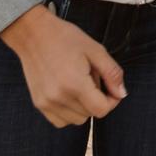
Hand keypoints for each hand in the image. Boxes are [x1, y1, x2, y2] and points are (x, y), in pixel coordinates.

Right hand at [0, 5, 125, 127]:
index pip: (101, 110)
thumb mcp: (96, 50)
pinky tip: (69, 93)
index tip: (112, 88)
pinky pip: (60, 120)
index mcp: (74, 83)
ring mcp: (46, 103)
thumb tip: (121, 94)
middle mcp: (58, 98)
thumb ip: (112, 74)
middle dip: (97, 100)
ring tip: (79, 84)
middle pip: (89, 115)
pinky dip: (69, 112)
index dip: (112, 101)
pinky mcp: (38, 104)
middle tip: (92, 78)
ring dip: (83, 107)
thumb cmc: (66, 38)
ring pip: (76, 120)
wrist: (33, 34)